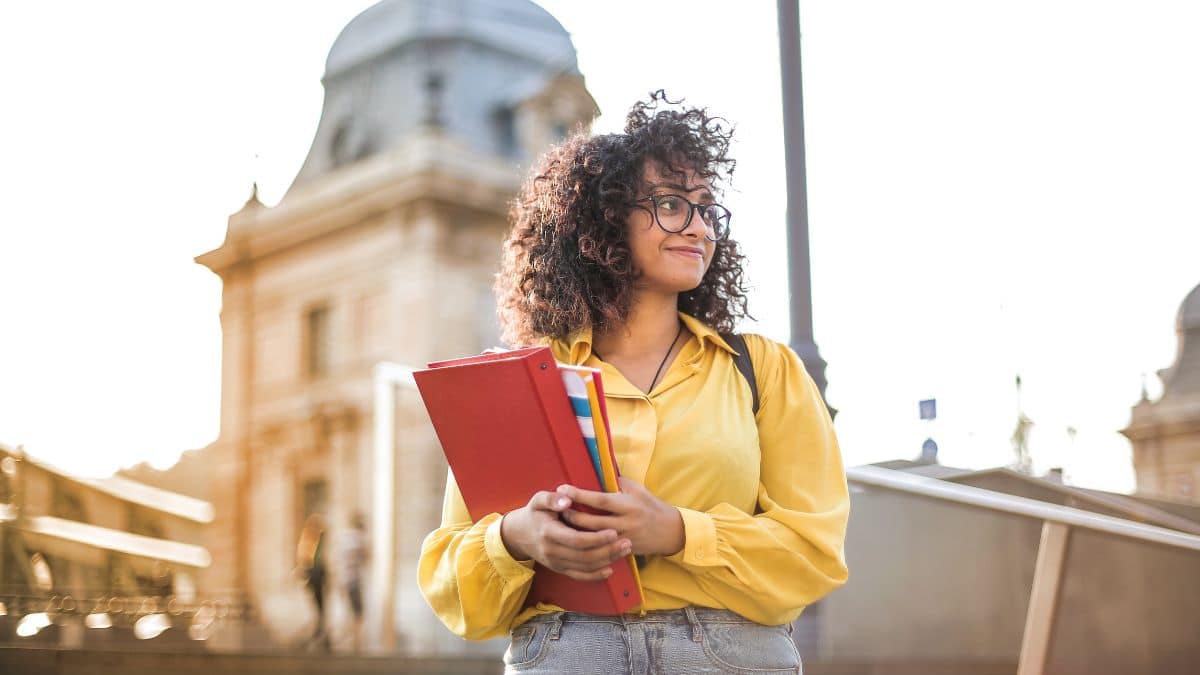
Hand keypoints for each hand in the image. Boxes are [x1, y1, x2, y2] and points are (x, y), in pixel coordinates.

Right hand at [500, 490, 631, 581]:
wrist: (519, 535)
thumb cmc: (534, 513)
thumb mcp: (538, 500)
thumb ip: (552, 498)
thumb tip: (567, 500)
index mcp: (548, 533)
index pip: (576, 540)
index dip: (596, 538)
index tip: (614, 532)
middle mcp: (552, 551)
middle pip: (584, 556)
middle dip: (608, 551)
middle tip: (627, 542)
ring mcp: (555, 563)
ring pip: (585, 567)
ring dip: (607, 561)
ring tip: (624, 551)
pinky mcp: (559, 569)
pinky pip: (579, 576)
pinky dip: (595, 575)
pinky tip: (610, 569)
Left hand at [557, 477, 684, 556]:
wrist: (670, 531)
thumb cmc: (651, 506)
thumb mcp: (637, 490)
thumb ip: (617, 483)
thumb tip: (596, 473)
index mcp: (628, 505)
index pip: (599, 500)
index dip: (580, 494)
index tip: (563, 488)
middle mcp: (625, 523)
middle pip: (592, 521)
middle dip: (572, 515)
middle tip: (556, 508)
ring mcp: (623, 539)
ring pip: (593, 538)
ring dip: (576, 531)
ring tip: (560, 524)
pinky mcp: (622, 551)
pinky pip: (600, 549)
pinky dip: (586, 544)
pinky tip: (574, 540)